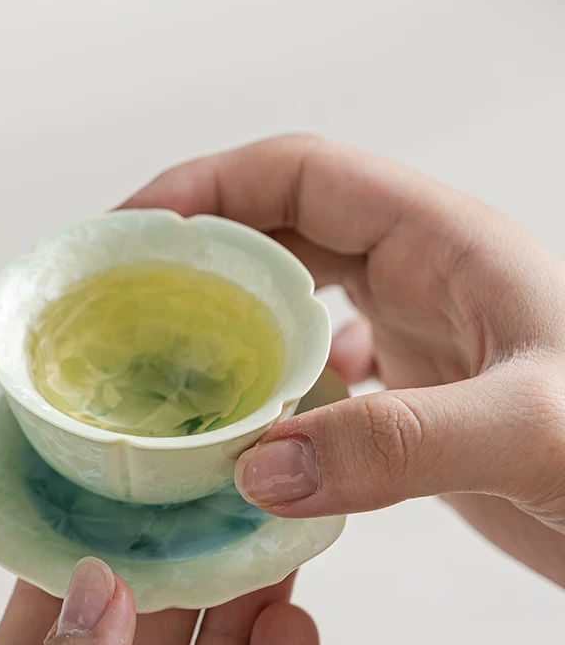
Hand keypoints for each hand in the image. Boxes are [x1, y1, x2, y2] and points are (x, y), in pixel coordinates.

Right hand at [124, 135, 564, 587]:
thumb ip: (401, 444)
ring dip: (226, 323)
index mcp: (440, 242)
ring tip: (161, 358)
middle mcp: (417, 279)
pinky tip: (247, 428)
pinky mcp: (409, 399)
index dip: (209, 186)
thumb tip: (260, 469)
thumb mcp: (534, 432)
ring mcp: (411, 339)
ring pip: (290, 304)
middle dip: (195, 251)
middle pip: (278, 232)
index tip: (135, 229)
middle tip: (121, 293)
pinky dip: (268, 391)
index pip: (300, 175)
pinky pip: (313, 373)